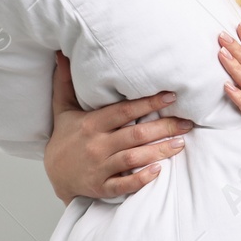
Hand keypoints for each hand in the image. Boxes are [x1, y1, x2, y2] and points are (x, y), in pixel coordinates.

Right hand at [42, 50, 193, 204]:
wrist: (54, 174)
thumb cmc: (64, 138)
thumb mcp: (63, 108)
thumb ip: (65, 82)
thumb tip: (61, 53)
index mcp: (91, 124)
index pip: (123, 111)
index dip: (148, 103)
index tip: (170, 96)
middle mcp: (96, 145)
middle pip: (135, 135)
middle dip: (163, 128)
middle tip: (186, 123)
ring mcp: (99, 167)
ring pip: (133, 159)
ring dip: (159, 151)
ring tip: (181, 143)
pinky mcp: (101, 187)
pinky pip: (123, 185)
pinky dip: (141, 179)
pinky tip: (158, 171)